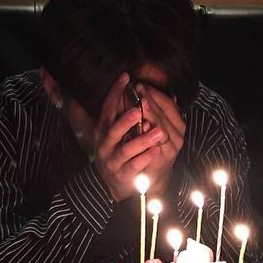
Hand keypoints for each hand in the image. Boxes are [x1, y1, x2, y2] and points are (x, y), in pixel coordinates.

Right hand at [94, 73, 165, 200]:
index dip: (114, 92)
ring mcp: (112, 161)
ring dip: (141, 140)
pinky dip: (144, 158)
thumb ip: (130, 113)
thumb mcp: (121, 133)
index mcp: (104, 130)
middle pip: (112, 131)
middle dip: (124, 120)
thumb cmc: (122, 152)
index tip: (125, 77)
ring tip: (158, 132)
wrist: (120, 185)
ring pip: (125, 150)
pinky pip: (133, 166)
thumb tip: (150, 94)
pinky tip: (156, 150)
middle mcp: (105, 145)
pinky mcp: (122, 175)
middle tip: (138, 109)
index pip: (107, 108)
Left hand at [135, 83, 185, 194]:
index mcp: (178, 125)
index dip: (156, 93)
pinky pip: (156, 147)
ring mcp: (171, 149)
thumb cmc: (153, 148)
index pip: (169, 104)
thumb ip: (160, 112)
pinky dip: (149, 136)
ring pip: (163, 128)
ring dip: (152, 116)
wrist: (153, 178)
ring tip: (140, 106)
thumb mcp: (158, 128)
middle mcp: (178, 136)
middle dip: (151, 101)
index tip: (141, 84)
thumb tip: (165, 92)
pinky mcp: (162, 161)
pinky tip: (141, 127)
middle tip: (138, 89)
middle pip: (166, 114)